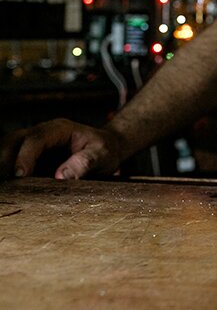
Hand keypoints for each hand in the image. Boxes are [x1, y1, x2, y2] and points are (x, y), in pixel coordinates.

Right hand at [0, 118, 122, 179]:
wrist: (106, 148)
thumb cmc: (104, 150)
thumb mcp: (102, 155)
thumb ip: (85, 163)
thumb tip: (61, 177)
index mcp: (60, 129)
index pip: (36, 138)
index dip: (25, 156)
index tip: (20, 175)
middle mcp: (42, 133)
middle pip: (13, 141)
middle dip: (4, 160)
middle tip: (6, 183)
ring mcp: (33, 144)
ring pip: (7, 148)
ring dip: (2, 165)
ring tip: (5, 186)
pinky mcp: (30, 156)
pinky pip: (11, 160)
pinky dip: (6, 170)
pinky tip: (8, 186)